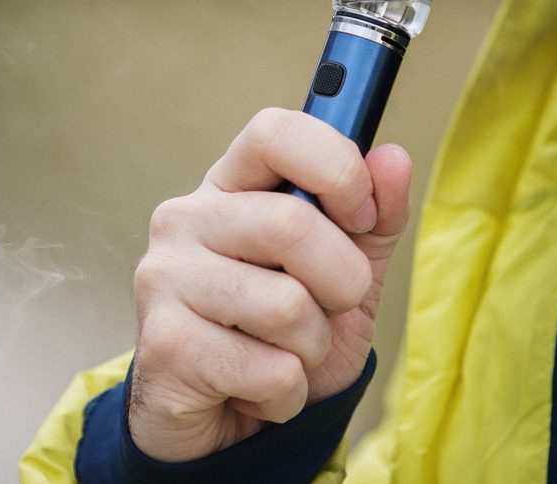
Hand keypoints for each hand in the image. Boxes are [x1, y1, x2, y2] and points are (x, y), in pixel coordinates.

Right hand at [127, 108, 411, 461]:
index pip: (275, 132)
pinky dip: (287, 394)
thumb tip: (393, 158)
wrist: (222, 424)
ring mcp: (165, 279)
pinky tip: (255, 390)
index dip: (334, 166)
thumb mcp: (344, 272)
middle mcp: (185, 219)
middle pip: (293, 224)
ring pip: (287, 306)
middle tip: (327, 308)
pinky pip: (271, 371)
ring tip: (281, 353)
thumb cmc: (280, 337)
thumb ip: (373, 217)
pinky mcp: (163, 346)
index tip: (361, 214)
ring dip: (313, 346)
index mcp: (230, 186)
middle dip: (342, 282)